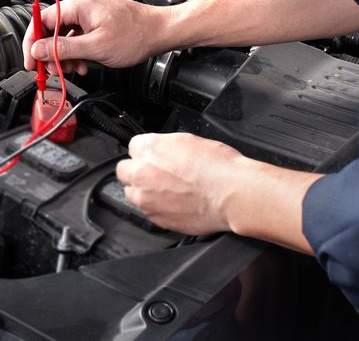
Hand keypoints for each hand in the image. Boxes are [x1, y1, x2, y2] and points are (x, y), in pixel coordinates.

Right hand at [23, 0, 170, 73]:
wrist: (161, 31)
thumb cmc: (136, 35)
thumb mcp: (95, 48)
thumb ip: (63, 49)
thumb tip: (38, 50)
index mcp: (79, 4)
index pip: (42, 20)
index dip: (32, 42)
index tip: (30, 60)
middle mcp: (82, 3)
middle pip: (52, 27)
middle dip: (49, 52)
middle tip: (51, 70)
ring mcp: (90, 10)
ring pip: (64, 33)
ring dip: (64, 54)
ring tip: (71, 69)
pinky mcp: (96, 18)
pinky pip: (77, 33)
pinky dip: (76, 49)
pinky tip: (82, 63)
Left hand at [115, 133, 246, 235]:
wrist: (234, 194)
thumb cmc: (219, 167)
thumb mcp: (189, 140)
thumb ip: (165, 146)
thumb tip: (161, 151)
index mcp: (149, 148)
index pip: (133, 147)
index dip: (146, 153)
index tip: (154, 158)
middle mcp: (141, 173)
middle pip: (125, 171)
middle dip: (138, 171)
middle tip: (156, 174)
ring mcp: (146, 198)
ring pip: (132, 193)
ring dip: (144, 191)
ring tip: (168, 191)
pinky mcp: (156, 218)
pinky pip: (148, 211)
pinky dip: (158, 208)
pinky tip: (176, 204)